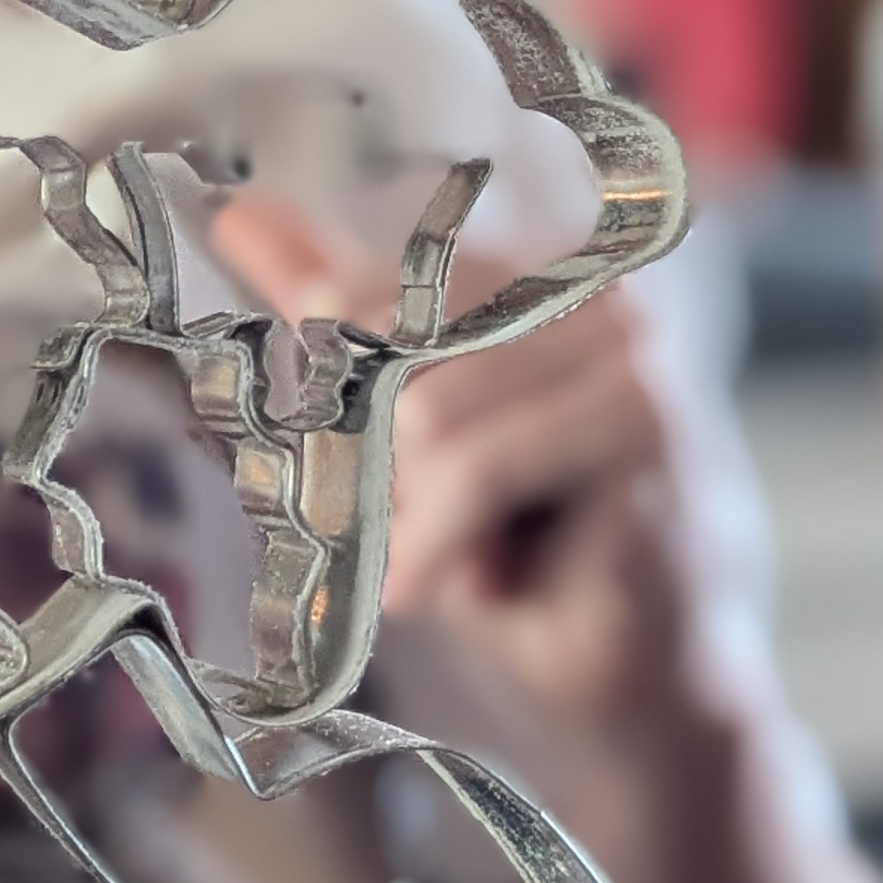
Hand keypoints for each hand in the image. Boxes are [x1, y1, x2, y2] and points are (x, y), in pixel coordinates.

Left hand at [212, 192, 696, 731]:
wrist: (637, 669)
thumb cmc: (525, 548)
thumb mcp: (412, 435)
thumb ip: (342, 324)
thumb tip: (237, 212)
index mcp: (535, 277)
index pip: (361, 293)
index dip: (336, 402)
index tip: (354, 481)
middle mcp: (593, 293)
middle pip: (390, 353)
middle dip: (377, 469)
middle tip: (407, 539)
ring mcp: (630, 354)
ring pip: (428, 412)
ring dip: (415, 516)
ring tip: (450, 563)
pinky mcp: (645, 431)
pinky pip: (482, 468)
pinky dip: (447, 542)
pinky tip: (463, 585)